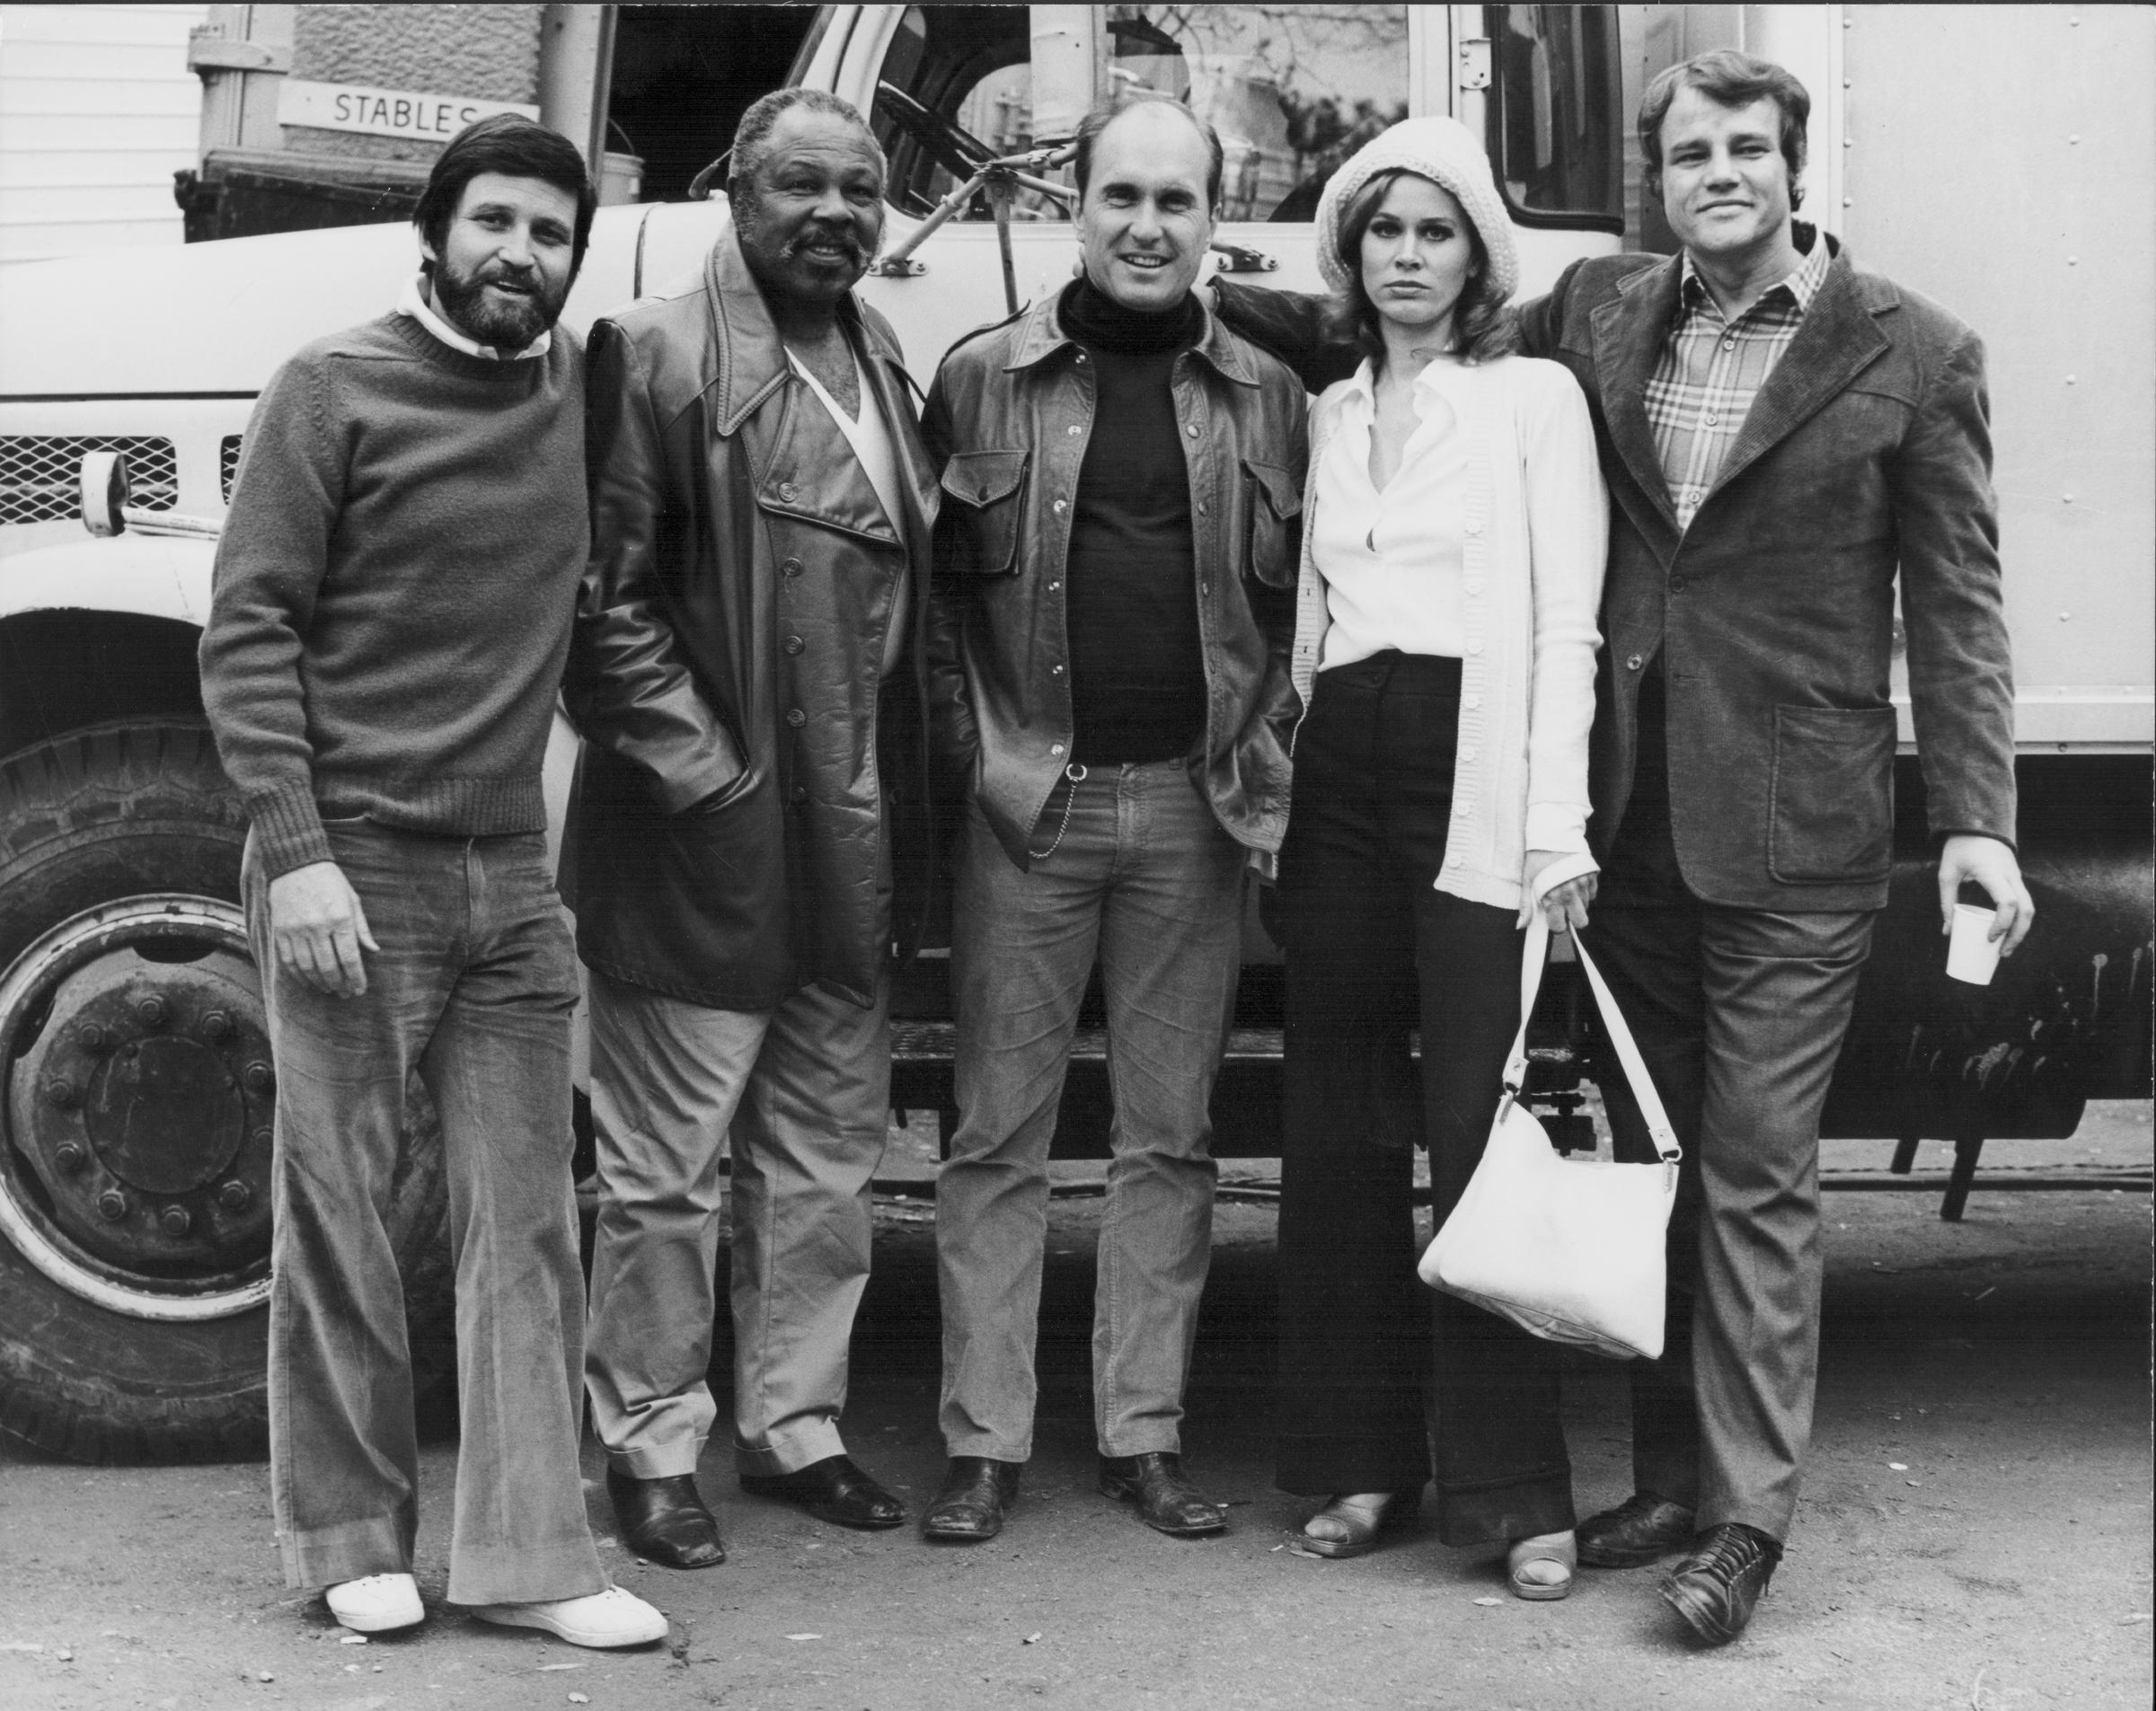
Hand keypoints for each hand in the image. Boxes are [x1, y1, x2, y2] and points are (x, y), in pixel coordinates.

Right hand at [267, 860, 378, 996]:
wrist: (296, 863)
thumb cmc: (330, 881)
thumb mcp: (352, 900)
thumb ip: (362, 928)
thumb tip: (374, 951)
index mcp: (340, 918)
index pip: (350, 958)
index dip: (356, 978)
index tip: (360, 989)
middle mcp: (318, 926)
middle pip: (329, 967)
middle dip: (339, 985)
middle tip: (346, 993)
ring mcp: (296, 929)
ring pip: (308, 968)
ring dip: (320, 983)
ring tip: (330, 989)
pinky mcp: (280, 930)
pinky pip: (288, 961)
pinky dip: (299, 976)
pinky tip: (308, 981)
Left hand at [1518, 849, 1596, 931]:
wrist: (1554, 833)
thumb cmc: (1537, 857)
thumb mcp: (1527, 880)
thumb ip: (1526, 905)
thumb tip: (1520, 926)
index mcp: (1552, 896)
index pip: (1559, 925)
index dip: (1555, 925)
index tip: (1553, 918)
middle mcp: (1569, 892)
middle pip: (1581, 922)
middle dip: (1573, 920)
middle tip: (1564, 910)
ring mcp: (1583, 884)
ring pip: (1586, 907)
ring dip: (1578, 904)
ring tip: (1565, 890)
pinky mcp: (1592, 875)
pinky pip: (1592, 893)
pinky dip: (1585, 892)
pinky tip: (1574, 883)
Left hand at [1937, 834, 2032, 957]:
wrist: (1978, 824)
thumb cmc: (1960, 848)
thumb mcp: (1947, 874)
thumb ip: (1947, 902)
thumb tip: (1948, 932)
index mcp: (1993, 873)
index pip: (2008, 902)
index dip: (2002, 923)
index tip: (1989, 937)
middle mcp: (2011, 876)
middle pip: (2026, 910)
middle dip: (2017, 935)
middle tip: (2001, 953)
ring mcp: (2017, 877)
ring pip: (2030, 908)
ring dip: (2021, 930)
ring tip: (2005, 949)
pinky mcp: (2016, 879)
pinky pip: (2024, 903)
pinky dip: (2019, 920)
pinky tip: (2008, 933)